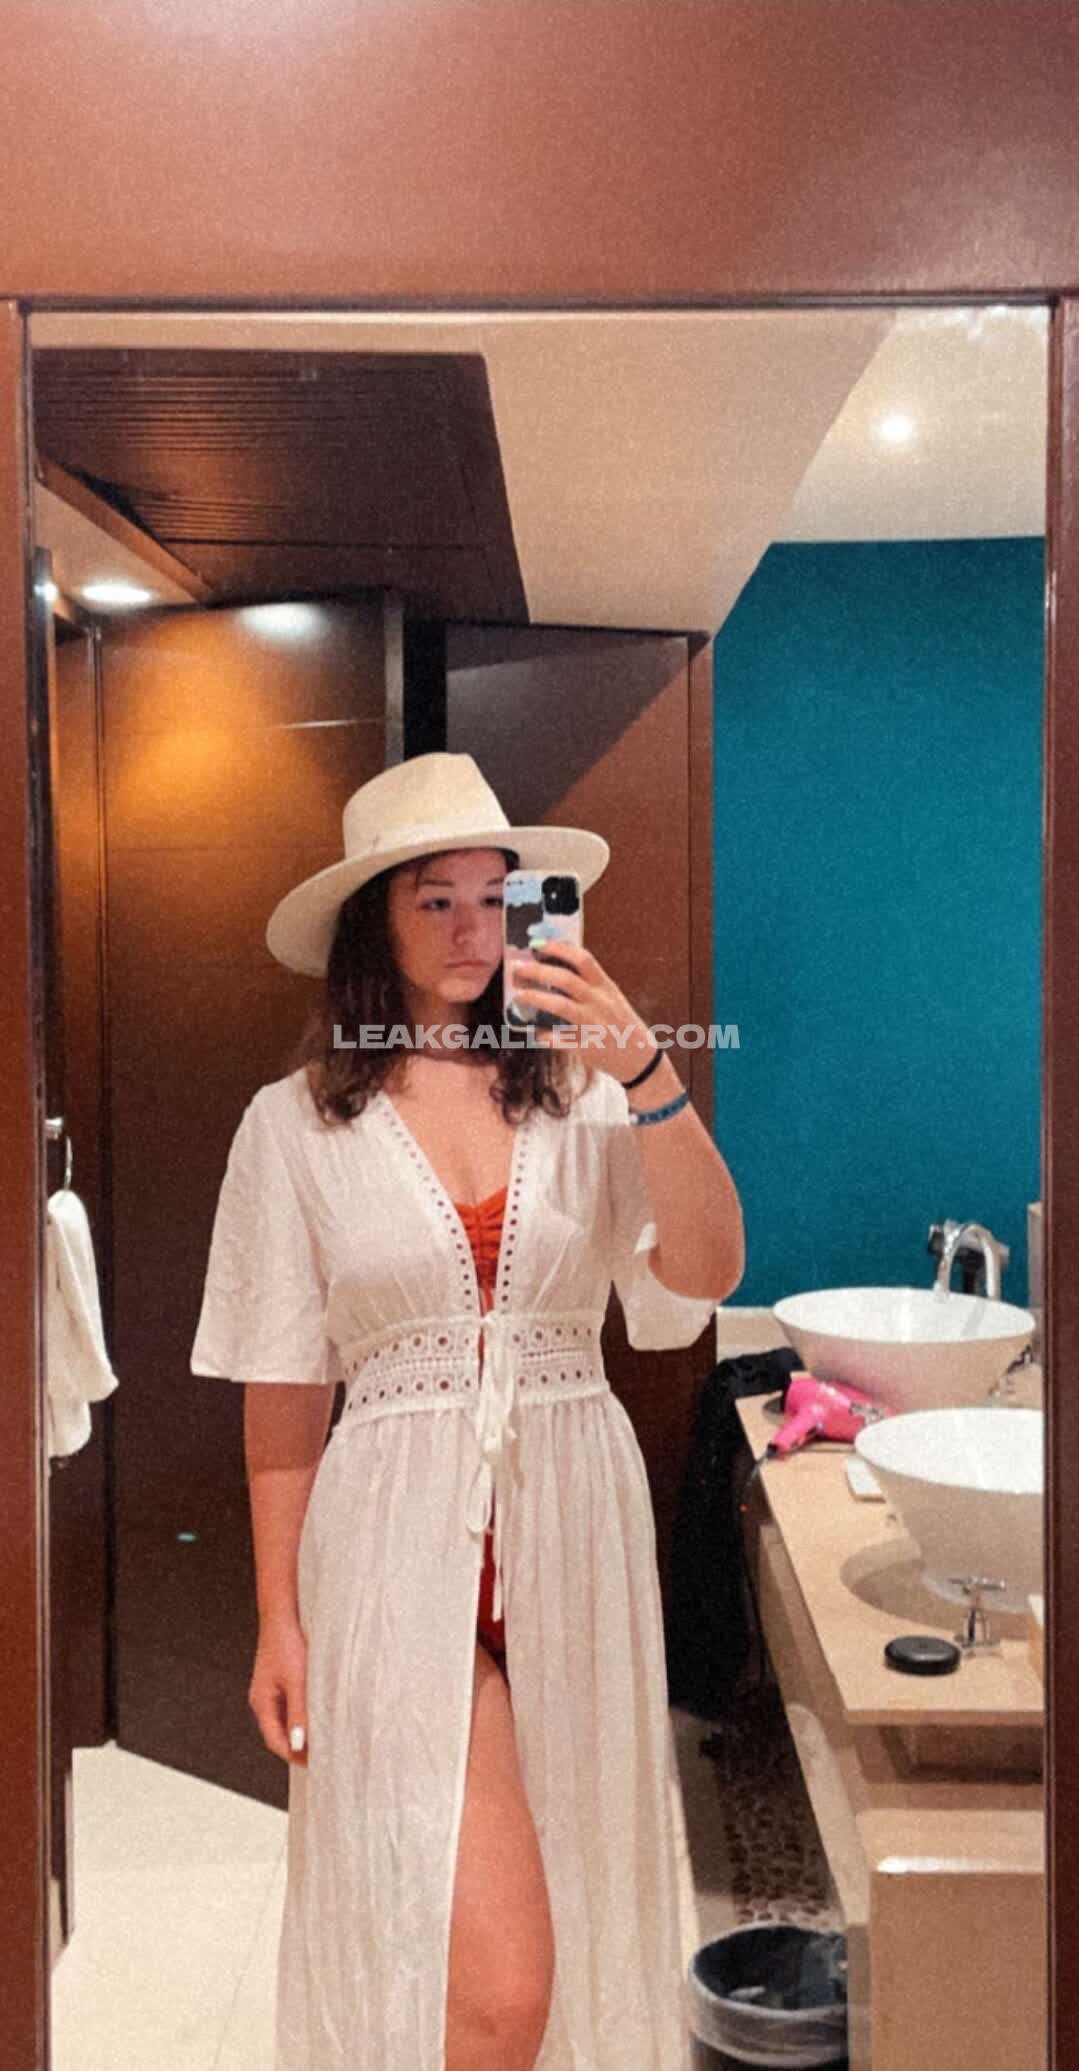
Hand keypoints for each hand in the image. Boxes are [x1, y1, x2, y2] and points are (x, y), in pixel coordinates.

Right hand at [249, 1614, 308, 1764]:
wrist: (284, 1615)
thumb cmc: (288, 1645)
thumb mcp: (297, 1682)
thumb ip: (298, 1713)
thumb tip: (299, 1744)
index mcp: (262, 1703)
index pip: (275, 1741)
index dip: (294, 1755)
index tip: (315, 1765)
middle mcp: (264, 1700)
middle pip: (279, 1733)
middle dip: (299, 1747)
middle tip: (322, 1757)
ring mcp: (271, 1691)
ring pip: (286, 1720)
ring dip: (302, 1731)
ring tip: (324, 1739)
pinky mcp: (281, 1681)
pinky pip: (291, 1706)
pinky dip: (303, 1715)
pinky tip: (319, 1715)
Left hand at [506, 939, 657, 1084]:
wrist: (640, 1058)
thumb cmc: (621, 1024)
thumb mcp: (611, 998)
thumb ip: (589, 985)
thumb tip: (553, 969)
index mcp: (606, 987)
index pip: (583, 960)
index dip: (559, 949)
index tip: (538, 944)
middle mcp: (600, 1003)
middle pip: (566, 980)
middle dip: (538, 971)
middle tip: (517, 968)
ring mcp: (594, 1024)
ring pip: (561, 1006)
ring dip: (537, 998)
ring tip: (519, 995)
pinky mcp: (587, 1047)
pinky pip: (560, 1039)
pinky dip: (545, 1036)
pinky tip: (536, 1034)